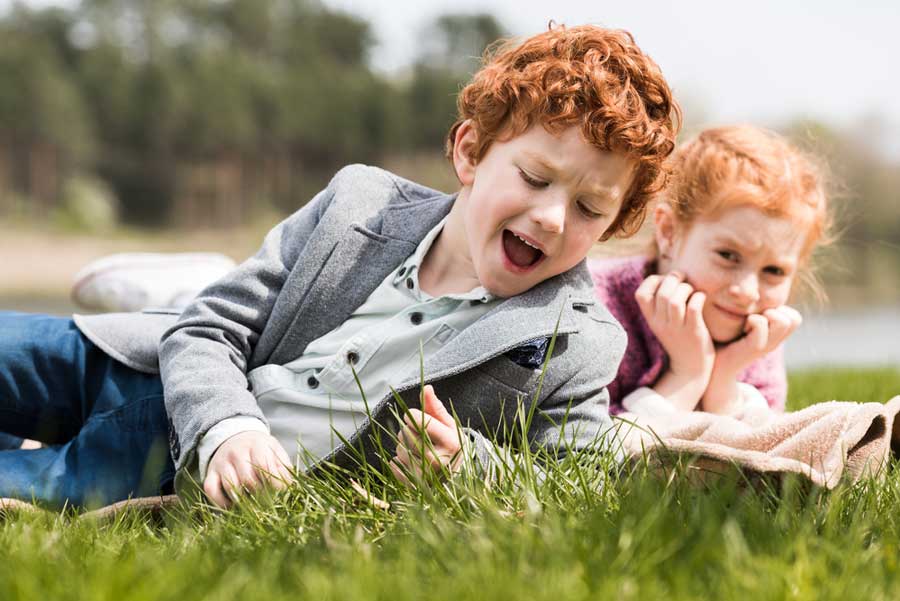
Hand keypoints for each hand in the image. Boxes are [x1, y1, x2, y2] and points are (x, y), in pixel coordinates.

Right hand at [204, 431, 292, 507]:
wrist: (236, 437)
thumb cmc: (261, 449)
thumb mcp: (275, 450)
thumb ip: (283, 467)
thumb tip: (288, 486)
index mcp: (256, 444)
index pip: (264, 465)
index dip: (273, 482)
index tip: (279, 491)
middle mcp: (237, 452)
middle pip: (248, 479)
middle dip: (259, 493)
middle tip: (267, 500)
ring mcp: (222, 462)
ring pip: (231, 486)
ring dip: (243, 500)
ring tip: (252, 504)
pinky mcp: (210, 473)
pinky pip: (211, 490)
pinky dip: (220, 502)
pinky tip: (232, 506)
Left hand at [390, 385, 462, 487]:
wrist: (456, 474)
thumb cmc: (449, 442)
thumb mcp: (447, 423)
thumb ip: (434, 406)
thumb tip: (426, 387)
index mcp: (450, 442)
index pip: (418, 419)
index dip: (412, 414)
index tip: (414, 416)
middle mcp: (438, 460)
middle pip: (405, 433)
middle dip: (407, 430)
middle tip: (418, 435)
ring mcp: (426, 475)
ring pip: (399, 449)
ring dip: (403, 445)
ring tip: (417, 449)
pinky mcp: (414, 484)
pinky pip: (394, 464)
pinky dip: (398, 460)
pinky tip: (410, 460)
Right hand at [635, 272, 714, 409]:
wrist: (690, 369)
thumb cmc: (680, 339)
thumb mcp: (663, 323)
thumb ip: (661, 304)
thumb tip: (671, 276)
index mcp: (651, 319)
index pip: (640, 294)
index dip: (653, 280)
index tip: (665, 281)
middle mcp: (661, 324)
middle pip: (662, 293)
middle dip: (674, 279)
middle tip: (683, 280)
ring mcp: (677, 329)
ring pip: (675, 300)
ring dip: (686, 288)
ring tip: (692, 290)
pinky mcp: (694, 332)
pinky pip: (694, 309)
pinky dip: (699, 297)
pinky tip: (701, 298)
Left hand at [715, 306, 801, 375]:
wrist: (713, 365)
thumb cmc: (725, 341)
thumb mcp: (743, 322)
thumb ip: (755, 310)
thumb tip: (753, 294)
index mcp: (775, 336)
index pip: (795, 317)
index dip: (780, 311)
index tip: (759, 316)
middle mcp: (775, 342)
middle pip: (795, 319)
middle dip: (775, 311)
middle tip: (754, 319)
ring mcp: (766, 346)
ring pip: (784, 321)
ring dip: (766, 315)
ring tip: (749, 323)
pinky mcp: (754, 348)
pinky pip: (760, 323)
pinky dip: (751, 319)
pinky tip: (741, 328)